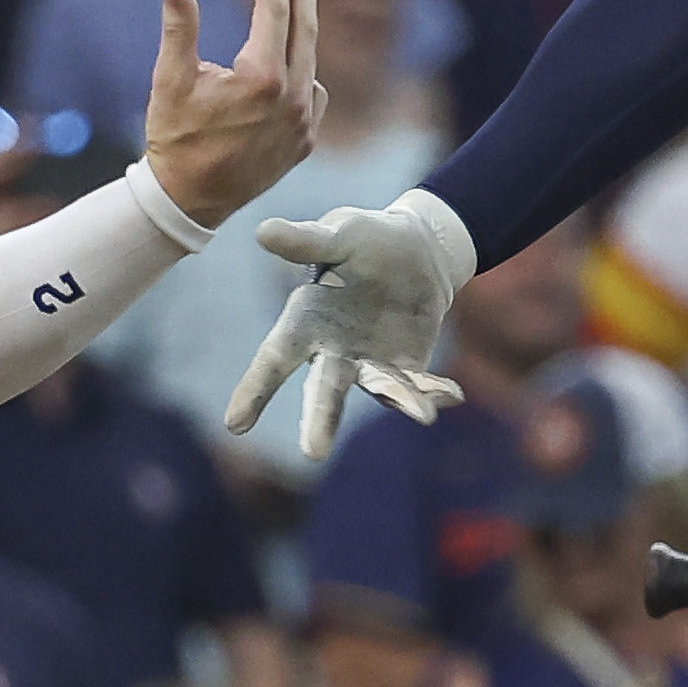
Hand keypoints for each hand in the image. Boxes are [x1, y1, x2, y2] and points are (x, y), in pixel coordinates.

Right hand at [140, 0, 321, 227]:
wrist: (189, 201)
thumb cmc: (175, 138)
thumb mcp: (170, 80)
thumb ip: (178, 29)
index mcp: (261, 77)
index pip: (273, 11)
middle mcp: (292, 98)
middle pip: (304, 29)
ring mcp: (303, 123)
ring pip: (311, 63)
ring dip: (304, 32)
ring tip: (297, 4)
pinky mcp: (305, 143)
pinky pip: (312, 96)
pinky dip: (305, 75)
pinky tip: (295, 64)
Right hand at [230, 193, 472, 455]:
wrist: (414, 250)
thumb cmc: (364, 238)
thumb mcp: (339, 232)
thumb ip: (307, 241)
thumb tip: (263, 232)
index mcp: (305, 320)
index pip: (275, 358)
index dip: (255, 389)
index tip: (235, 425)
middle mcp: (332, 352)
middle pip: (323, 391)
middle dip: (319, 421)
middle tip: (314, 454)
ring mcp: (369, 364)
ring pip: (379, 391)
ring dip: (400, 402)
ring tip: (424, 414)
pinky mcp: (405, 368)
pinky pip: (416, 386)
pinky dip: (432, 392)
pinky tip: (452, 395)